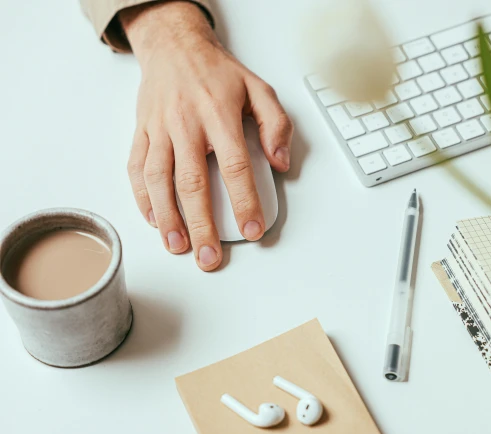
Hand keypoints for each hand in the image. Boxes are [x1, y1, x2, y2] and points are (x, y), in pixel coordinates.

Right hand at [121, 1, 292, 270]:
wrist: (174, 45)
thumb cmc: (217, 72)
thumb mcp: (259, 90)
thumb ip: (275, 126)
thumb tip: (280, 163)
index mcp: (219, 116)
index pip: (235, 167)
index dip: (244, 202)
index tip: (252, 230)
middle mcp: (186, 125)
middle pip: (193, 183)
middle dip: (202, 225)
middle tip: (209, 256)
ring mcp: (160, 129)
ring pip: (159, 180)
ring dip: (168, 218)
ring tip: (178, 246)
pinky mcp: (141, 132)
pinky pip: (136, 168)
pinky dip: (143, 198)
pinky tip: (154, 220)